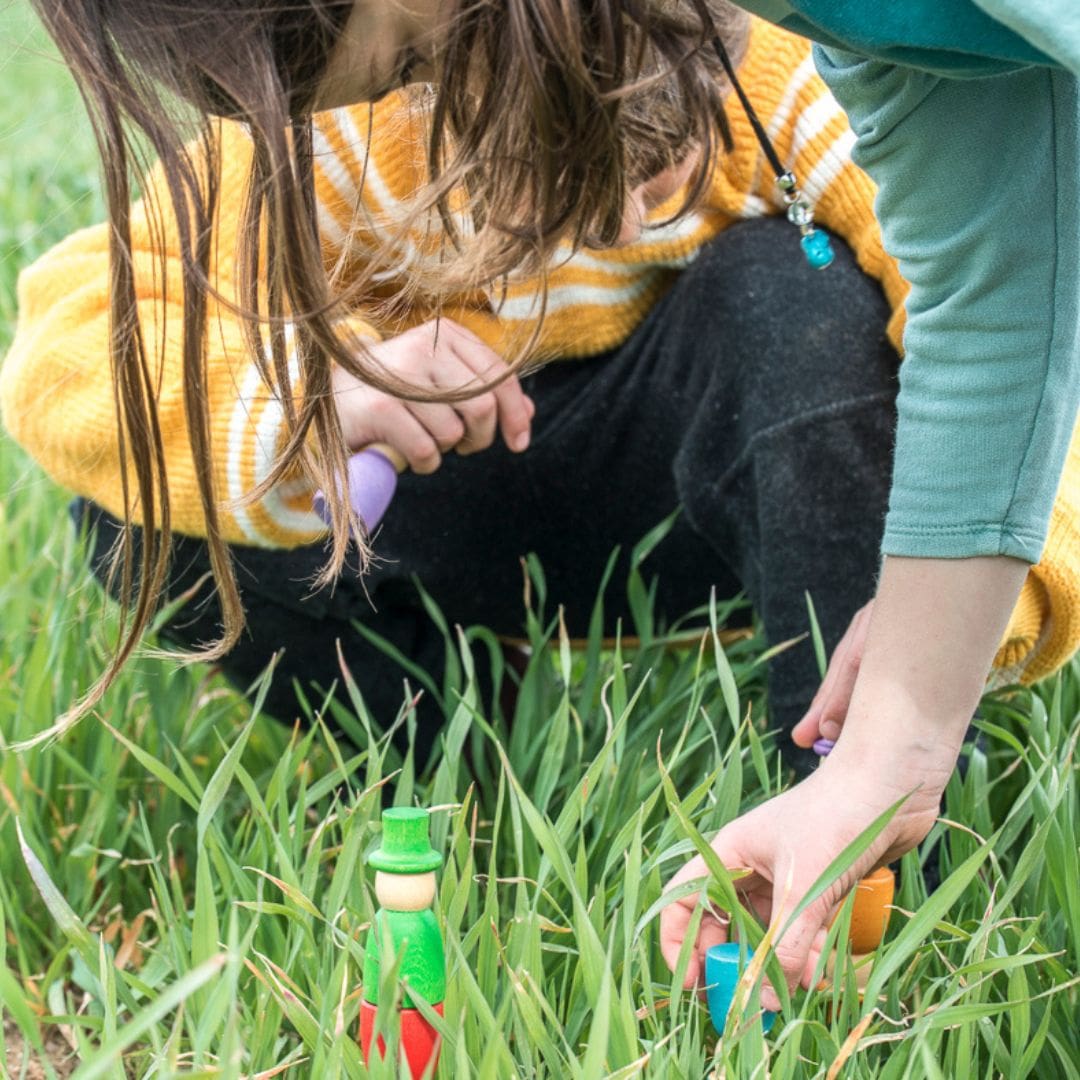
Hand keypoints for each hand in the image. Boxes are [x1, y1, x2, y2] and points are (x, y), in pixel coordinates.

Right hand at [332, 318, 533, 473]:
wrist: (326, 397)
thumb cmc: (392, 392)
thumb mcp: (440, 383)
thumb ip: (483, 391)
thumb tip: (529, 412)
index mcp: (444, 334)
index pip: (500, 375)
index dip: (517, 413)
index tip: (519, 442)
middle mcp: (424, 346)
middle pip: (483, 406)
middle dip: (481, 437)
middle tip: (465, 445)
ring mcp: (400, 376)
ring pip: (454, 431)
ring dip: (445, 449)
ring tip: (424, 439)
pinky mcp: (381, 408)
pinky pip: (428, 451)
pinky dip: (425, 463)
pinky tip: (408, 453)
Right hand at [661, 555, 1027, 1012]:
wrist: (894, 781)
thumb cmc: (837, 818)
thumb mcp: (804, 887)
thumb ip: (784, 946)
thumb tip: (766, 1001)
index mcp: (731, 852)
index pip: (684, 898)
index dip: (678, 941)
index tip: (691, 983)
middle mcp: (753, 866)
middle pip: (726, 924)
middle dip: (734, 965)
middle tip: (748, 1006)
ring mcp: (790, 877)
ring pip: (770, 934)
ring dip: (781, 965)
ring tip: (801, 990)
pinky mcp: (824, 887)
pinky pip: (806, 932)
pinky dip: (813, 955)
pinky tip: (830, 972)